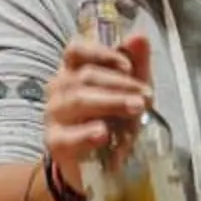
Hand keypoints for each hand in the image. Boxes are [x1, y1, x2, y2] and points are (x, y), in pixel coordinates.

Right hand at [43, 33, 152, 190]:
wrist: (96, 163)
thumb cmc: (112, 120)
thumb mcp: (129, 91)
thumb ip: (135, 65)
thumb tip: (139, 37)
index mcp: (74, 70)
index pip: (76, 50)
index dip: (101, 53)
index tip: (127, 66)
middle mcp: (59, 88)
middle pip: (84, 76)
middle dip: (119, 84)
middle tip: (145, 97)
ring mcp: (54, 114)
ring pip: (77, 101)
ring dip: (110, 103)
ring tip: (135, 110)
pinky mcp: (55, 142)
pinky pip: (67, 135)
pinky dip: (86, 134)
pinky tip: (103, 133)